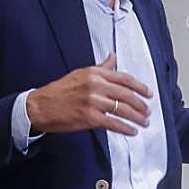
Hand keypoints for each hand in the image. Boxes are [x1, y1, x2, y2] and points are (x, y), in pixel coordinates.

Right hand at [26, 53, 151, 135]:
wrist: (40, 106)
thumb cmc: (60, 91)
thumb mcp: (81, 73)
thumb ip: (101, 67)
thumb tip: (113, 57)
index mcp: (95, 73)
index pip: (124, 78)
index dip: (140, 86)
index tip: (149, 93)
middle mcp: (95, 85)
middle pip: (127, 94)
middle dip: (141, 105)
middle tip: (148, 111)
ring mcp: (93, 102)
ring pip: (123, 109)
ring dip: (137, 118)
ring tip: (144, 122)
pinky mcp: (89, 117)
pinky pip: (113, 123)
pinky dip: (125, 128)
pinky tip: (132, 131)